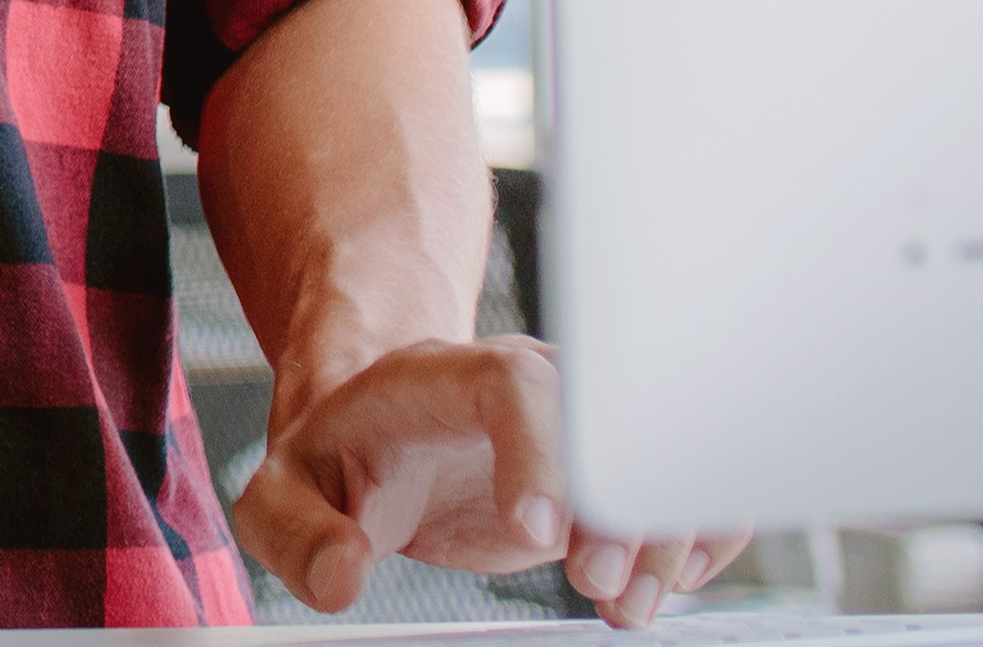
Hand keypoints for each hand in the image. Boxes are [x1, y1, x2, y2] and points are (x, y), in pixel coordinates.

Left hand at [235, 336, 755, 630]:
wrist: (382, 435)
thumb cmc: (337, 462)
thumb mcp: (285, 495)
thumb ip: (297, 534)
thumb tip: (341, 576)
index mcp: (443, 377)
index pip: (514, 386)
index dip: (540, 453)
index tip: (540, 534)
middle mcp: (531, 384)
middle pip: (608, 418)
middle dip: (620, 507)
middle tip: (598, 584)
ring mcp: (583, 421)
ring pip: (660, 450)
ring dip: (666, 531)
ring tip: (627, 605)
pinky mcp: (615, 464)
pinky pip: (684, 480)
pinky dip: (697, 531)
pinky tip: (669, 584)